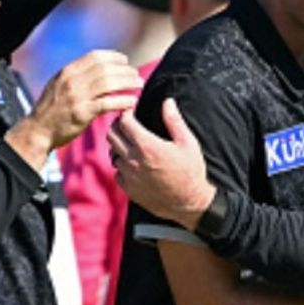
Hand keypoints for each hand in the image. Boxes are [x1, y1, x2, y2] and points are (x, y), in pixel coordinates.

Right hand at [8, 50, 141, 166]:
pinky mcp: (82, 113)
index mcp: (67, 71)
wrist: (38, 130)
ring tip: (139, 85)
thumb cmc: (51, 109)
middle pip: (105, 69)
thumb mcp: (59, 84)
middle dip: (125, 70)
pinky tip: (131, 102)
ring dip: (127, 82)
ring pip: (108, 83)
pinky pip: (107, 103)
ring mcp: (77, 97)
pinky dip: (122, 101)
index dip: (114, 57)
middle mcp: (72, 81)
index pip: (95, 57)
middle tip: (136, 75)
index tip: (125, 61)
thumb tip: (99, 68)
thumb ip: (77, 76)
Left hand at [110, 97, 215, 229]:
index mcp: (147, 146)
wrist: (190, 203)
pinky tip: (134, 165)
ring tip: (131, 145)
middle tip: (127, 125)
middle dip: (118, 126)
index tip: (132, 112)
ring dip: (119, 147)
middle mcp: (133, 160)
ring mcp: (129, 176)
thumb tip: (167, 101)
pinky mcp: (129, 189)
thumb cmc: (191, 171)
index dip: (126, 113)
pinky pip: (117, 173)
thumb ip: (174, 120)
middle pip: (112, 136)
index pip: (124, 122)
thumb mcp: (188, 142)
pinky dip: (122, 166)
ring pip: (113, 154)